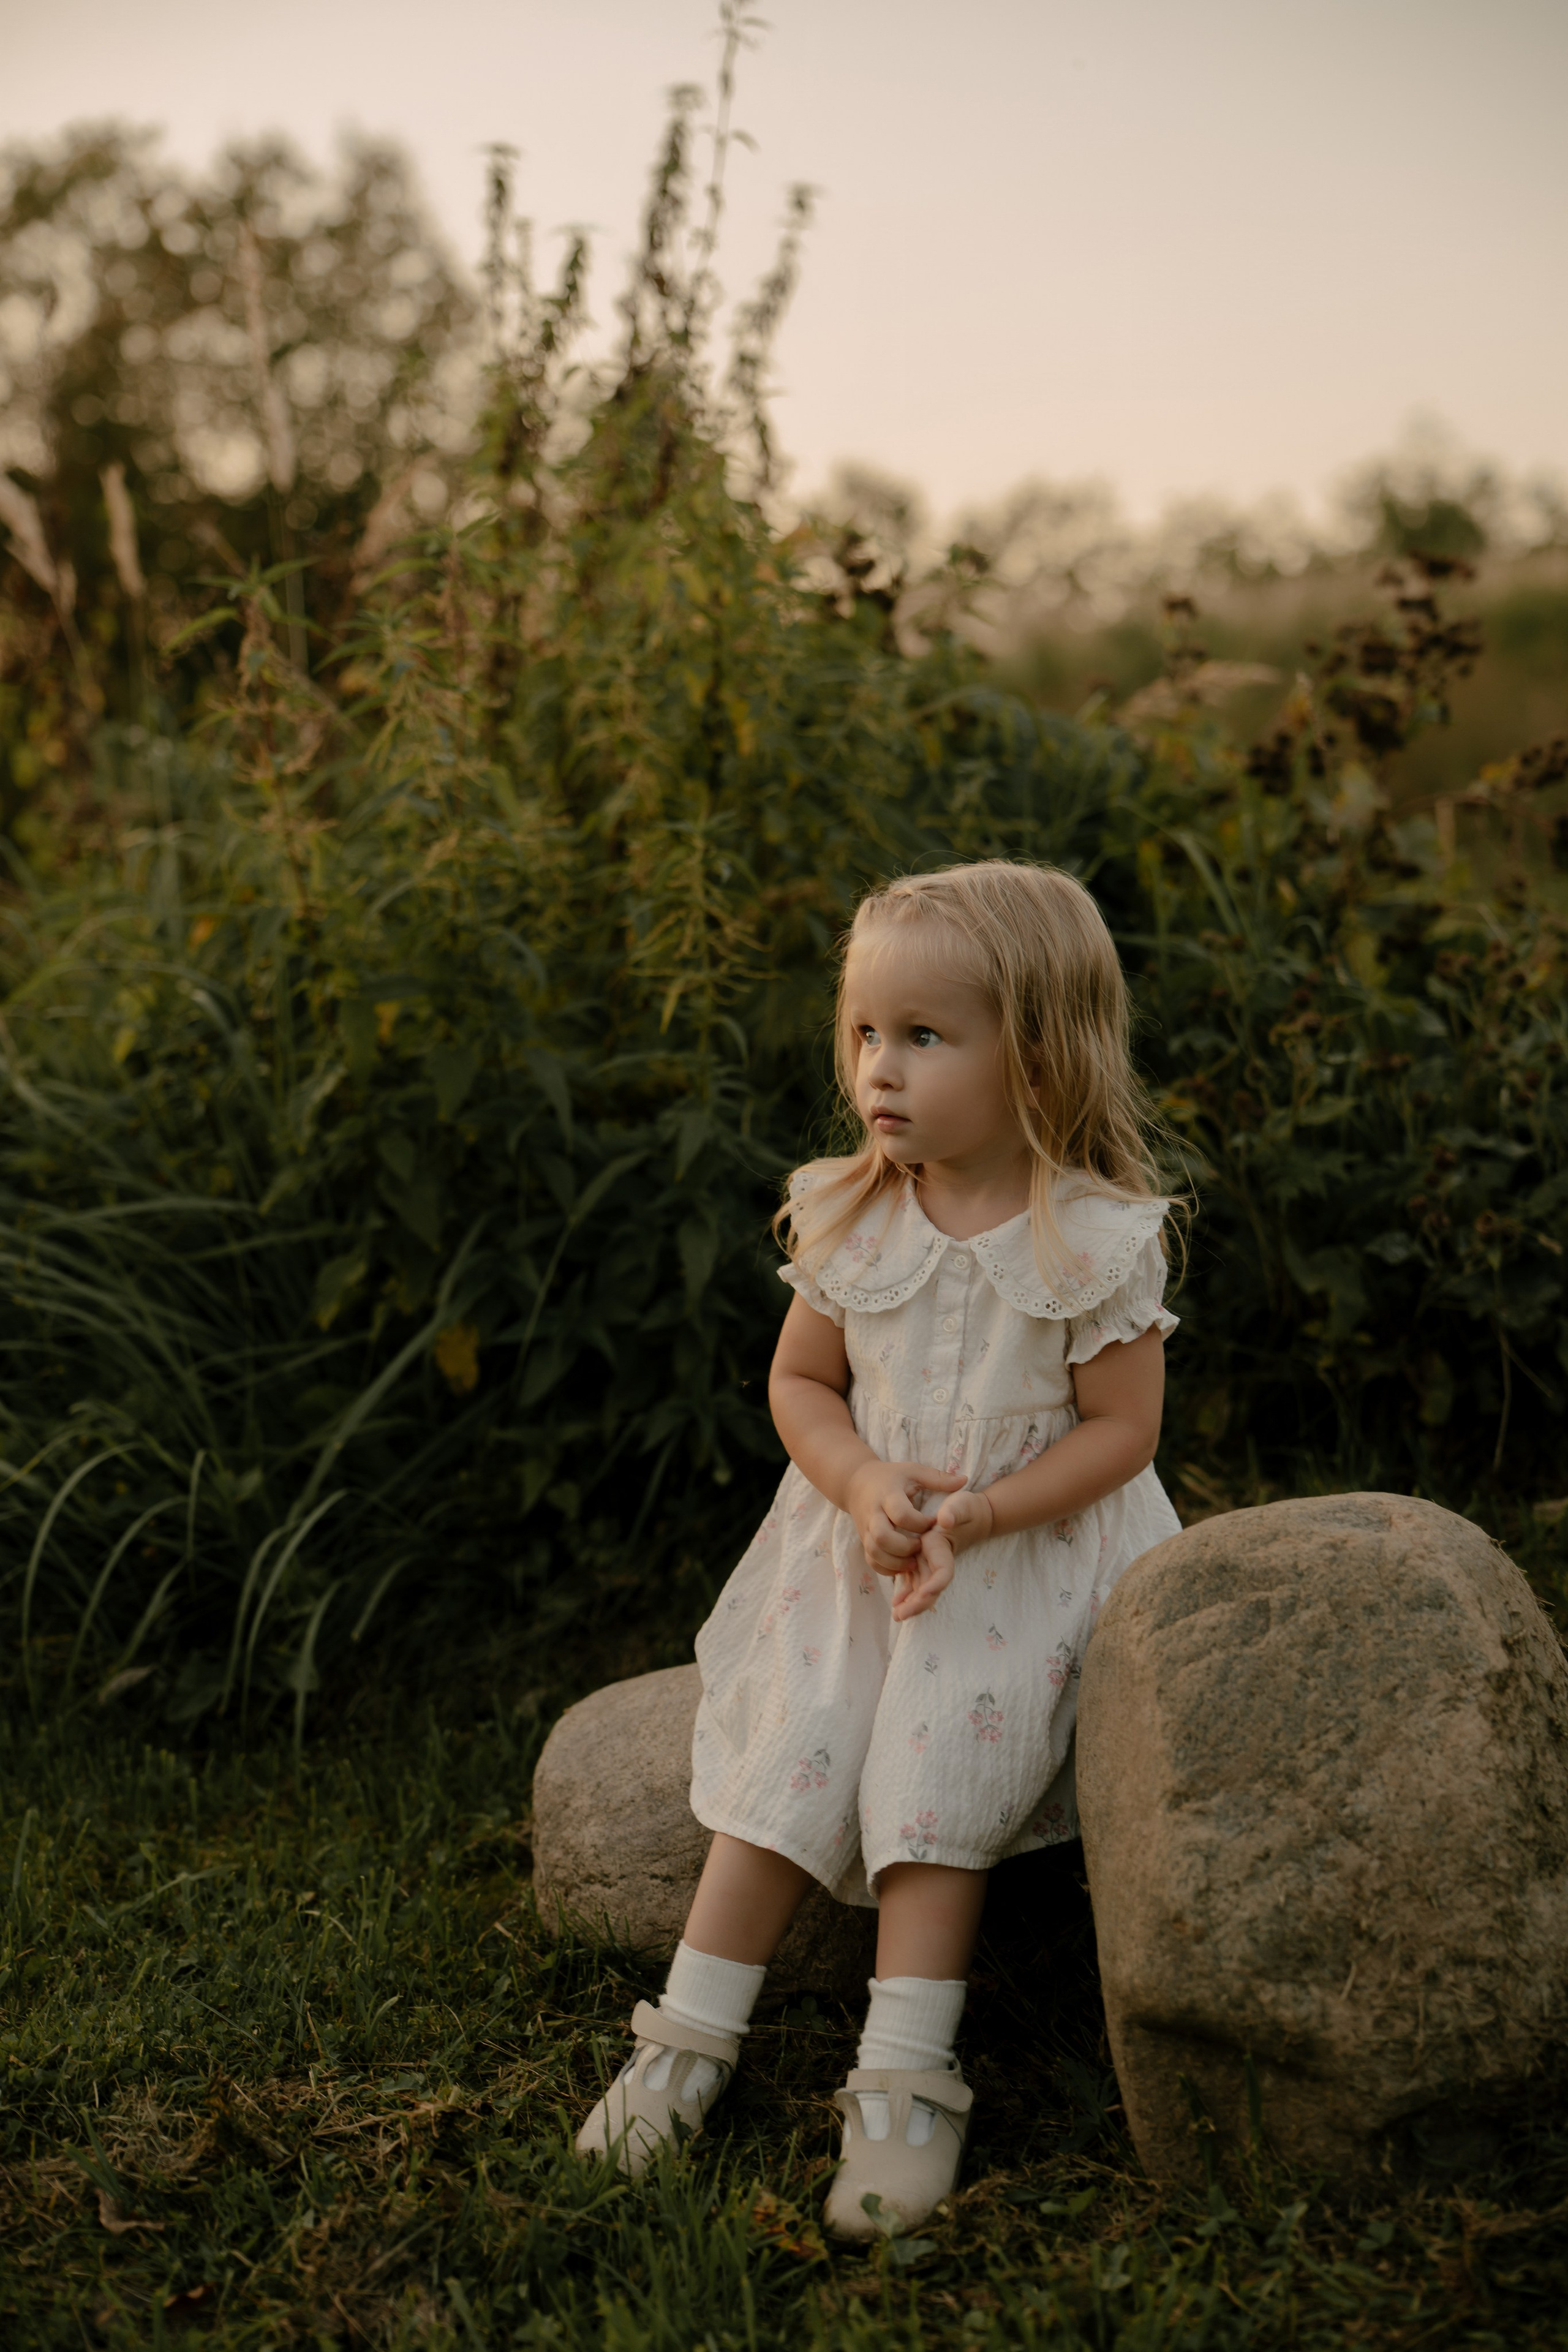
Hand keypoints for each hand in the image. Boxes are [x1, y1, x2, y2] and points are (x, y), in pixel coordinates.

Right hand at [846, 1459, 965, 1579]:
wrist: (856, 1482)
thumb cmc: (891, 1477)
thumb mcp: (913, 1471)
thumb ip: (938, 1478)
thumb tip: (964, 1480)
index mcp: (888, 1495)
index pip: (902, 1514)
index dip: (921, 1523)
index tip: (934, 1522)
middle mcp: (874, 1513)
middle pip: (882, 1537)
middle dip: (905, 1547)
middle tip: (921, 1546)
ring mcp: (866, 1529)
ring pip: (874, 1552)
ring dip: (895, 1562)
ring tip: (914, 1562)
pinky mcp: (863, 1540)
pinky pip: (871, 1560)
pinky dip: (886, 1568)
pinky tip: (903, 1566)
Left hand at [889, 1487, 995, 1621]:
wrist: (970, 1516)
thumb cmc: (965, 1509)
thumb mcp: (961, 1504)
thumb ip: (954, 1512)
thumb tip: (945, 1520)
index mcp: (944, 1550)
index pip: (943, 1573)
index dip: (935, 1584)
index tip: (925, 1593)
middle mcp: (937, 1562)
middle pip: (931, 1588)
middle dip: (918, 1603)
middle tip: (900, 1615)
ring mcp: (930, 1565)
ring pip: (921, 1590)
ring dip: (910, 1604)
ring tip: (896, 1615)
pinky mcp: (923, 1563)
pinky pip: (915, 1583)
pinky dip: (907, 1594)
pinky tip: (896, 1604)